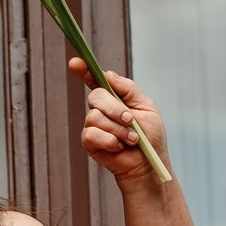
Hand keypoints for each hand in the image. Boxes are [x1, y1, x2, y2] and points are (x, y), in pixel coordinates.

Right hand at [75, 68, 171, 188]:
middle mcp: (101, 109)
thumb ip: (128, 89)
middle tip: (130, 120)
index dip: (84, 70)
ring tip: (131, 139)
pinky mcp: (90, 142)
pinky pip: (92, 134)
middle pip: (95, 96)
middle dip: (115, 108)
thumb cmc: (150, 136)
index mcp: (115, 97)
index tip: (75, 63)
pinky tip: (119, 147)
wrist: (149, 163)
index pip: (95, 80)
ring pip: (95, 117)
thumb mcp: (146, 106)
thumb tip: (109, 75)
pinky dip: (110, 140)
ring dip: (117, 129)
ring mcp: (93, 125)